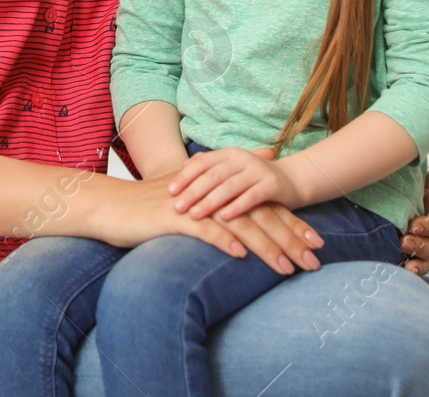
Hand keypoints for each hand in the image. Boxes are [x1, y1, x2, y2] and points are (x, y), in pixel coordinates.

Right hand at [91, 175, 322, 276]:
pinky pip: (204, 229)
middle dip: (290, 236)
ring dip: (266, 247)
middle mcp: (212, 193)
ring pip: (239, 224)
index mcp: (219, 189)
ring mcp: (194, 204)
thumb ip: (226, 181)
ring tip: (288, 268)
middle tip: (316, 257)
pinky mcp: (174, 217)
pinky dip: (224, 242)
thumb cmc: (151, 204)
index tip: (316, 241)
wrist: (111, 206)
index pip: (262, 205)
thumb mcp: (191, 191)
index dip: (291, 222)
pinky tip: (241, 256)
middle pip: (259, 213)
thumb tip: (262, 160)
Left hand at [170, 145, 301, 220]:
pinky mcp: (272, 185)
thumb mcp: (231, 171)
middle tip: (176, 206)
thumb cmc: (254, 180)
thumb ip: (209, 168)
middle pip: (213, 175)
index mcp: (229, 154)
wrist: (293, 181)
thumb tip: (181, 168)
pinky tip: (223, 217)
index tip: (169, 191)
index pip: (202, 163)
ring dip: (210, 201)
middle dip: (193, 191)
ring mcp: (258, 170)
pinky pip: (251, 196)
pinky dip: (237, 206)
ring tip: (194, 214)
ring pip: (229, 186)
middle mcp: (242, 158)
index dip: (185, 177)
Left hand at [401, 168, 428, 274]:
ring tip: (404, 257)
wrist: (368, 198)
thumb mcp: (411, 180)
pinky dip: (415, 271)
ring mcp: (420, 246)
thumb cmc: (394, 185)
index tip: (414, 225)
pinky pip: (418, 268)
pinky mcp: (409, 257)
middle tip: (404, 241)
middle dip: (422, 244)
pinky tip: (406, 271)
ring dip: (419, 259)